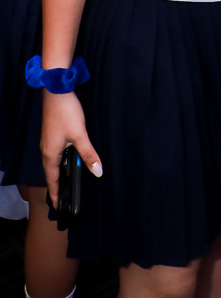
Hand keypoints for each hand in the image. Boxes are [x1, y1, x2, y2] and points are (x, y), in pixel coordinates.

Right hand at [41, 90, 102, 206]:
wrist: (56, 91)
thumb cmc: (66, 113)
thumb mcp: (80, 135)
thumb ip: (89, 154)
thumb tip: (98, 172)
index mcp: (51, 154)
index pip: (53, 179)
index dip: (56, 193)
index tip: (58, 206)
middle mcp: (46, 150)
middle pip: (50, 173)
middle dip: (56, 185)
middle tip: (62, 198)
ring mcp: (47, 141)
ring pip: (52, 163)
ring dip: (58, 173)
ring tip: (65, 182)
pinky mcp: (51, 134)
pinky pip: (53, 154)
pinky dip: (59, 162)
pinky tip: (68, 159)